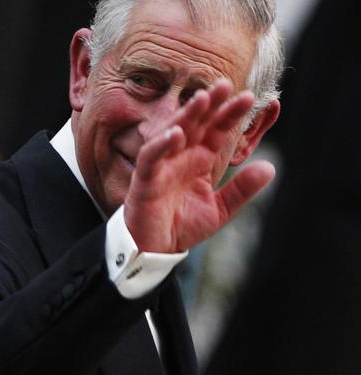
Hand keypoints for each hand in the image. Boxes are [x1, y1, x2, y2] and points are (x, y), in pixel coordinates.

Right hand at [124, 79, 274, 252]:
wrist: (154, 249)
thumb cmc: (181, 226)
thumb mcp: (220, 209)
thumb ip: (242, 189)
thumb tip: (270, 168)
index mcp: (199, 160)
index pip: (216, 130)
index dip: (230, 114)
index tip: (248, 98)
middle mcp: (180, 157)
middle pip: (196, 124)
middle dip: (210, 104)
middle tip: (225, 85)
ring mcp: (161, 165)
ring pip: (172, 132)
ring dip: (186, 116)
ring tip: (202, 99)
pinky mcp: (144, 179)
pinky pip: (151, 157)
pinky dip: (161, 145)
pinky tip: (176, 134)